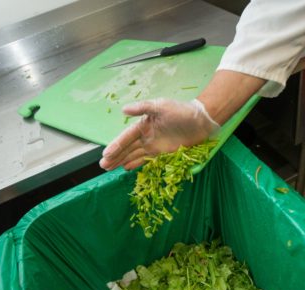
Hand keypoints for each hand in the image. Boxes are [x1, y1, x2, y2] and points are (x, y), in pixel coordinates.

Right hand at [99, 98, 219, 169]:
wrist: (201, 121)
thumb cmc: (181, 111)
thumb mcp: (161, 106)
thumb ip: (142, 108)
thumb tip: (123, 110)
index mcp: (144, 124)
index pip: (126, 137)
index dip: (116, 146)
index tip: (105, 155)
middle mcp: (146, 135)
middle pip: (127, 148)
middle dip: (114, 156)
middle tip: (102, 166)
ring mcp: (154, 145)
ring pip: (133, 155)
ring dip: (121, 161)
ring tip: (109, 169)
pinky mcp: (163, 153)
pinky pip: (146, 160)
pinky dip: (135, 164)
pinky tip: (126, 168)